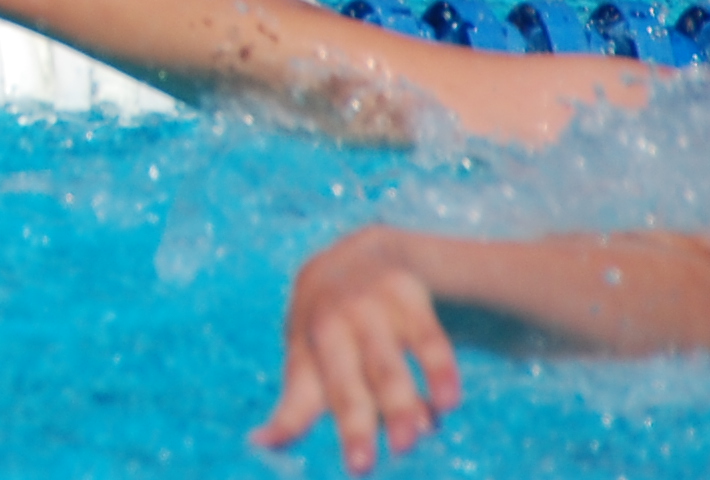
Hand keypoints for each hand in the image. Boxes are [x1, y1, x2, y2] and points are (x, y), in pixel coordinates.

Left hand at [250, 226, 463, 473]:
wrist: (363, 252)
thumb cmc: (331, 327)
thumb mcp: (310, 357)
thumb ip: (299, 406)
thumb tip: (262, 443)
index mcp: (304, 343)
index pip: (299, 390)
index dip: (293, 425)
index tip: (310, 459)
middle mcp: (334, 324)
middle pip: (344, 383)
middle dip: (354, 424)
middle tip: (361, 466)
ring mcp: (372, 310)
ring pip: (386, 365)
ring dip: (398, 404)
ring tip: (411, 440)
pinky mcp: (410, 301)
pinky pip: (429, 340)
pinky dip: (438, 372)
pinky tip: (446, 403)